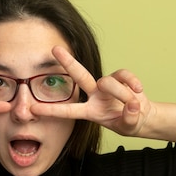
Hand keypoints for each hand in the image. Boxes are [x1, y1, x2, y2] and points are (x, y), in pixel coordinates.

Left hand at [31, 46, 153, 136]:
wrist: (143, 116)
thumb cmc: (129, 123)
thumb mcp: (129, 127)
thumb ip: (129, 119)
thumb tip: (131, 104)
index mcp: (90, 112)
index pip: (68, 111)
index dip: (51, 110)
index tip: (32, 109)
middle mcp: (94, 95)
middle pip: (79, 76)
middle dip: (67, 62)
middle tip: (54, 48)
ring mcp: (106, 86)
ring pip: (108, 82)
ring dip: (121, 93)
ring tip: (131, 104)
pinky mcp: (120, 78)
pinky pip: (123, 75)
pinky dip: (132, 82)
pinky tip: (138, 90)